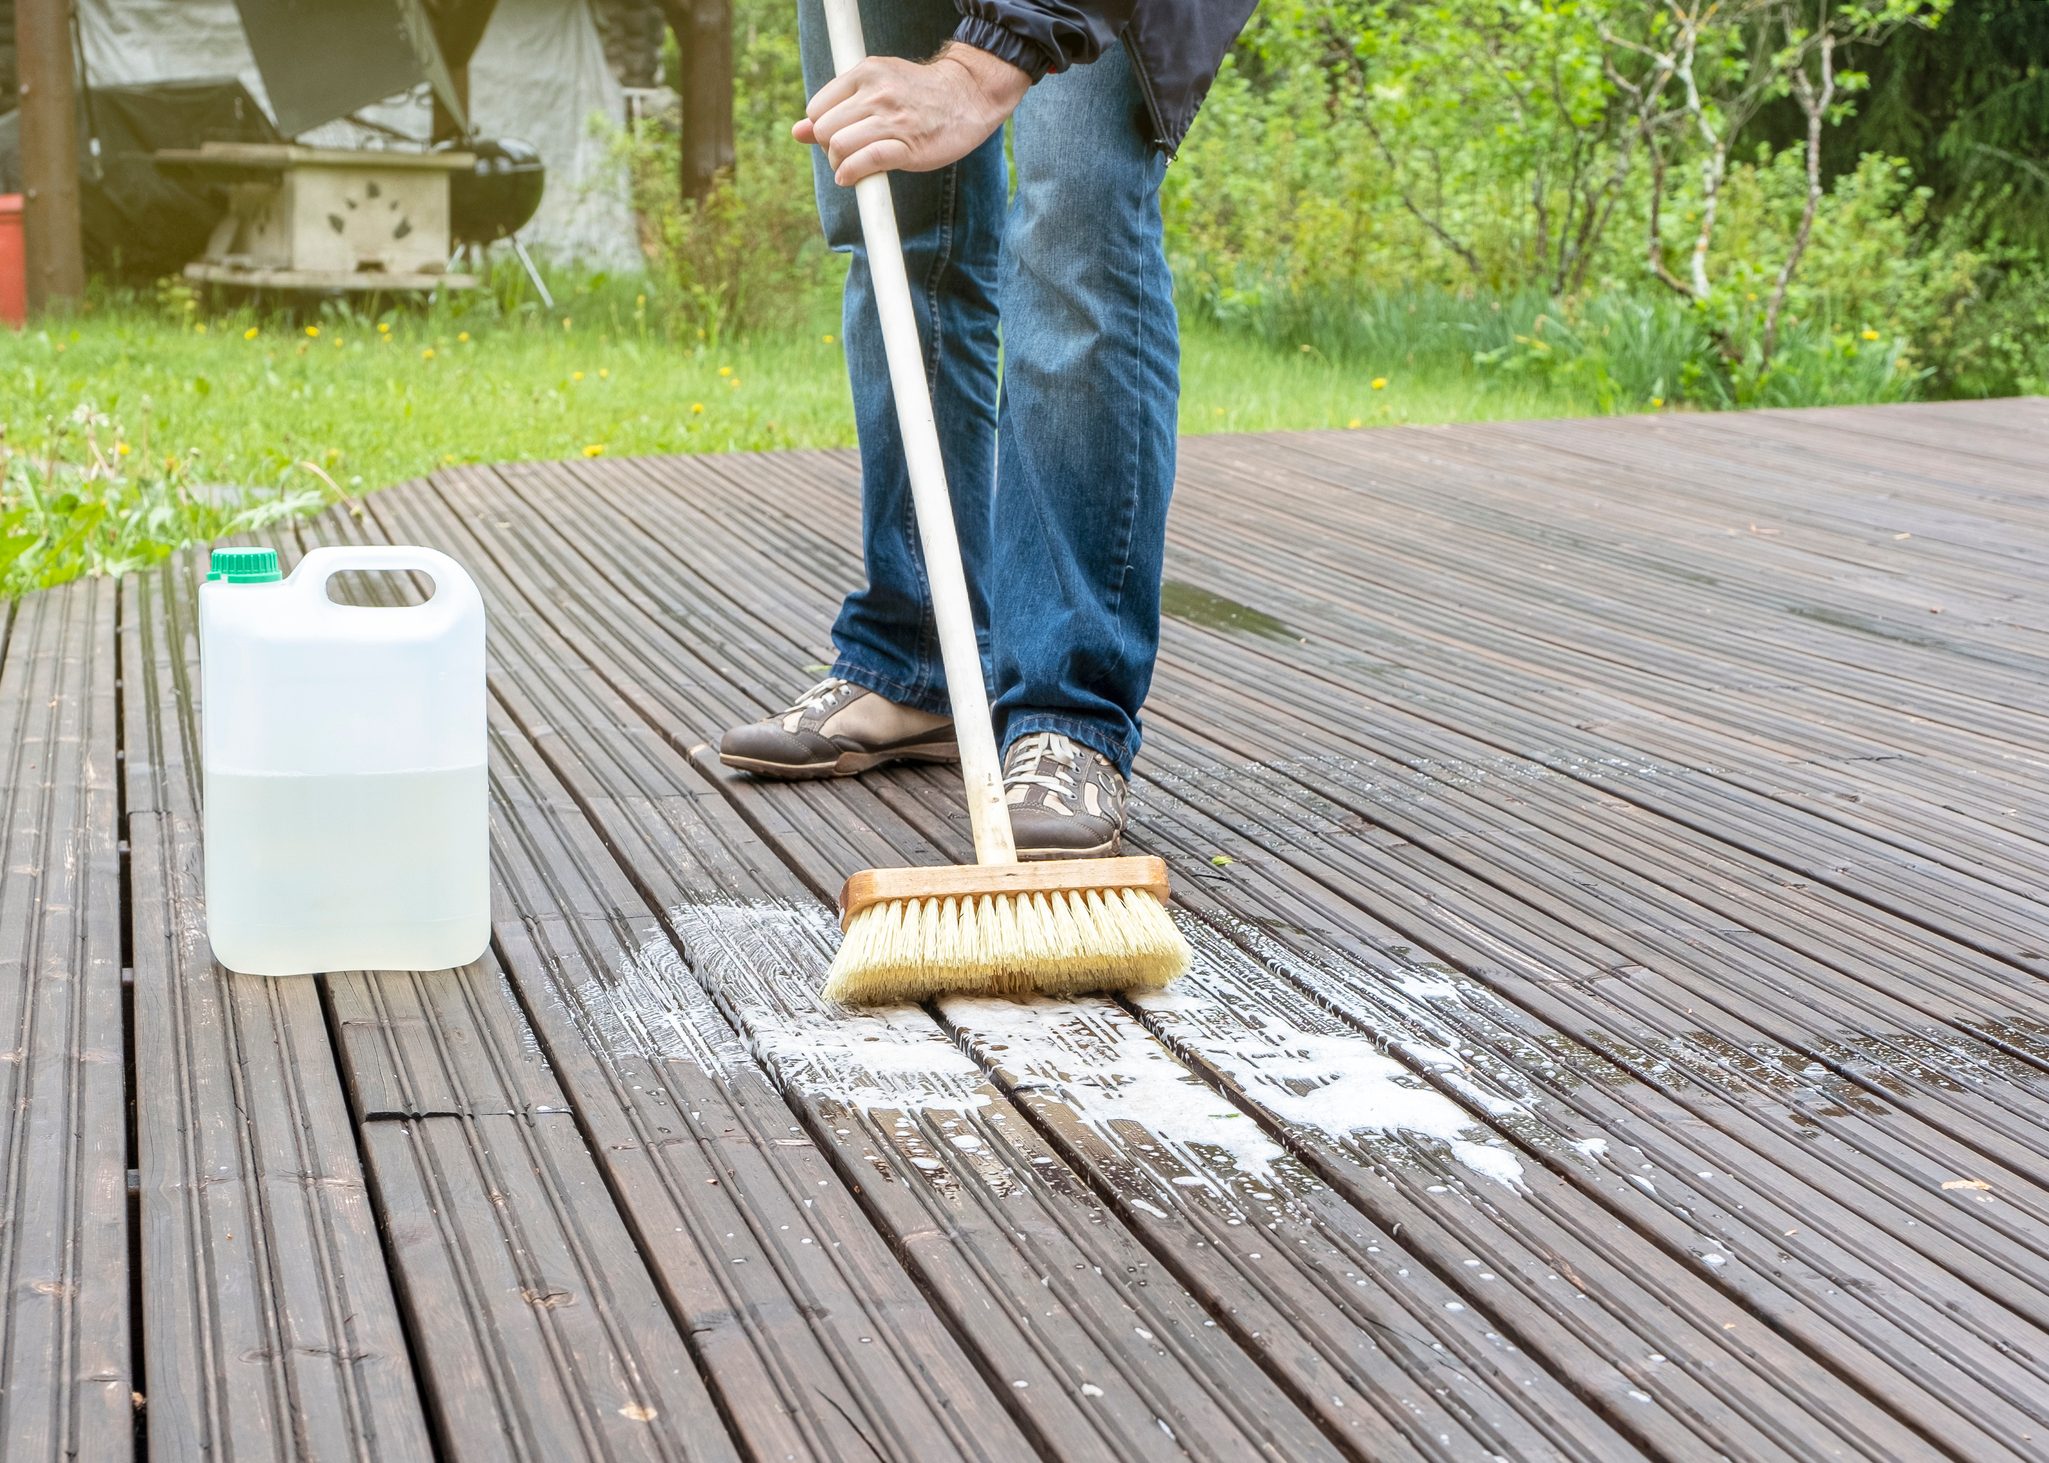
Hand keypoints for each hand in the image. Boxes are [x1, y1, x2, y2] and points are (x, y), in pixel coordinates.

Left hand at [796, 42, 1030, 185]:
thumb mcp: (875, 87)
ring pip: (840, 146)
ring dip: (839, 165)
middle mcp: (876, 92)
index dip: (822, 129)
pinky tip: (851, 178)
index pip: (817, 108)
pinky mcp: (908, 145)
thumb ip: (836, 106)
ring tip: (852, 167)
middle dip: (830, 149)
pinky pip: (865, 161)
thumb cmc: (917, 95)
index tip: (839, 137)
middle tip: (848, 154)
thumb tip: (796, 133)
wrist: (967, 96)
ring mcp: (892, 119)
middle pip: (825, 130)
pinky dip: (851, 174)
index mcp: (865, 72)